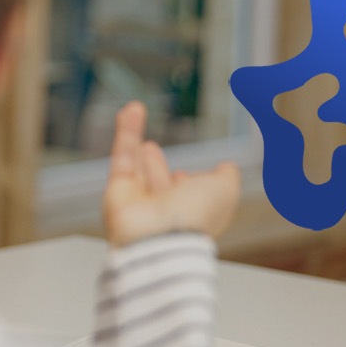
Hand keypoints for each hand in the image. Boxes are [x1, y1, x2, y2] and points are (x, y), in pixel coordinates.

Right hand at [102, 101, 240, 246]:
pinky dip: (126, 131)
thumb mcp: (225, 191)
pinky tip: (131, 109)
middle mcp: (164, 210)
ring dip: (136, 139)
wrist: (159, 236)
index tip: (191, 174)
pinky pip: (123, 154)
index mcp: (194, 215)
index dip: (193, 184)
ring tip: (134, 114)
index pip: (191, 198)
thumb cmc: (193, 218)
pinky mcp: (117, 190)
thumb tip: (228, 167)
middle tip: (152, 151)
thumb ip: (227, 177)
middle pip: (158, 184)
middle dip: (157, 168)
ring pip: (137, 164)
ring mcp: (138, 201)